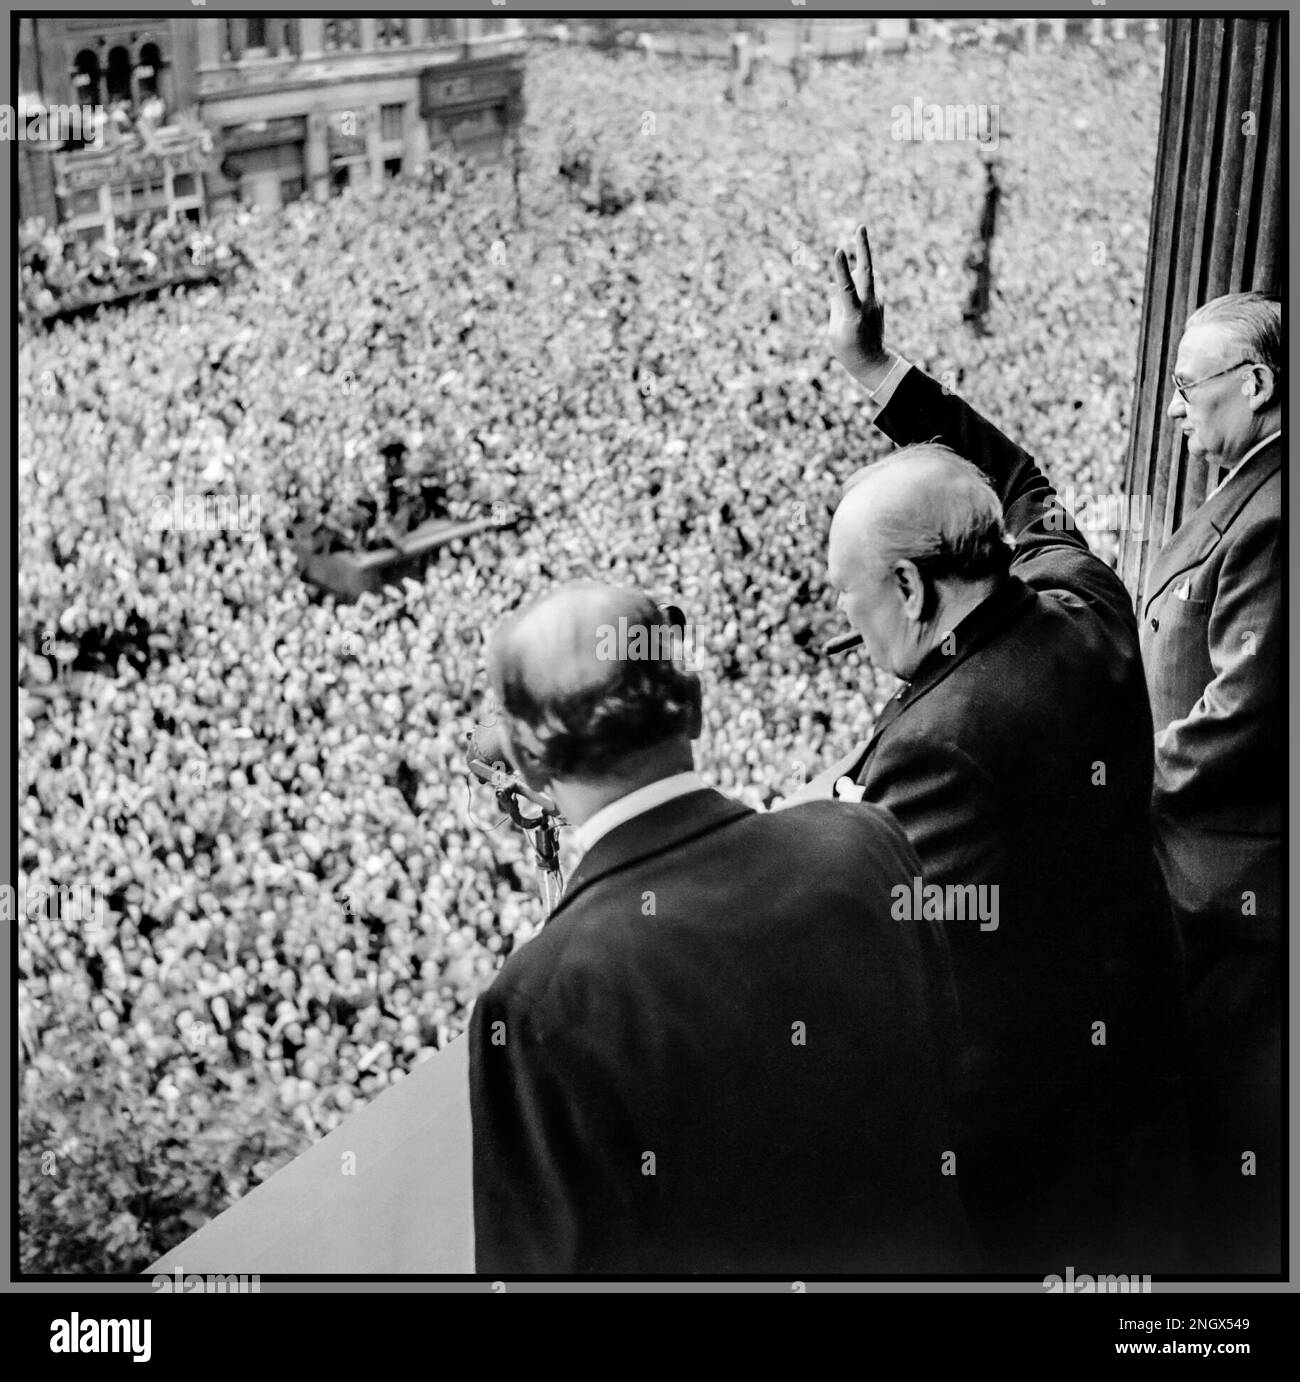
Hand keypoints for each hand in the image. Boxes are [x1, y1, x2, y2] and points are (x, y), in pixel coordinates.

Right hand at [827, 224, 890, 386]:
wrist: (872, 362)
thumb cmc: (847, 349)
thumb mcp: (835, 330)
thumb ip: (836, 305)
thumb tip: (835, 285)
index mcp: (854, 314)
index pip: (846, 288)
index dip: (841, 269)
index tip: (838, 250)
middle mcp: (868, 305)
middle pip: (866, 271)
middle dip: (863, 248)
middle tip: (861, 226)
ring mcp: (876, 302)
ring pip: (864, 279)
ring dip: (857, 265)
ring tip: (856, 248)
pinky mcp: (879, 303)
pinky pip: (862, 292)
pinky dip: (856, 292)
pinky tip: (856, 309)